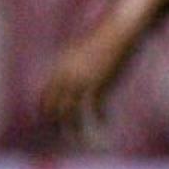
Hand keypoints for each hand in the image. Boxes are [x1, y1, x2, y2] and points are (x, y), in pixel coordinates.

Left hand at [35, 15, 141, 140]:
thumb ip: (82, 64)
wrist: (121, 28)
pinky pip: (92, 109)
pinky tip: (105, 122)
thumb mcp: (90, 51)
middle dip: (57, 124)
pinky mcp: (97, 84)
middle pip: (53, 106)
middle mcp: (66, 74)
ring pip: (69, 112)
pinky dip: (98, 117)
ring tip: (80, 140)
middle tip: (65, 137)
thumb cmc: (110, 35)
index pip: (47, 94)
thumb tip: (86, 73)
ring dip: (74, 129)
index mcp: (62, 65)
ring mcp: (80, 79)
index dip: (48, 111)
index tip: (54, 123)